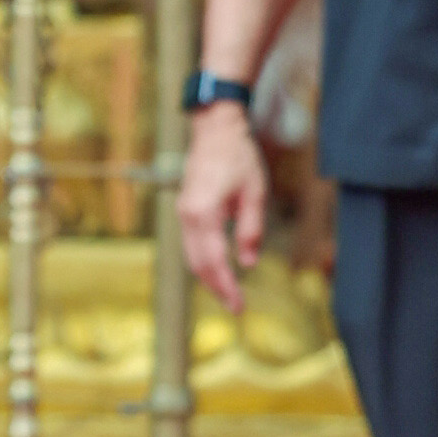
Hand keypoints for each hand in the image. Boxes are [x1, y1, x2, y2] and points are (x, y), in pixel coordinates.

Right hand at [178, 99, 270, 309]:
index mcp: (204, 212)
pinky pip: (190, 243)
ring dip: (208, 277)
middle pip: (197, 264)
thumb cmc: (239, 157)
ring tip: (229, 293)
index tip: (239, 306)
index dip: (226, 287)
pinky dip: (203, 261)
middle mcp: (187, 215)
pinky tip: (218, 269)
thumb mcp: (255, 193)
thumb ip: (250, 230)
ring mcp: (183, 211)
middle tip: (236, 307)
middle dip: (216, 288)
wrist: (216, 129)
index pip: (213, 261)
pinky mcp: (185, 208)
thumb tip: (247, 263)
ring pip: (191, 256)